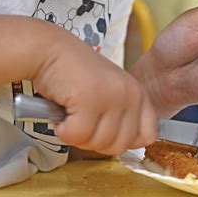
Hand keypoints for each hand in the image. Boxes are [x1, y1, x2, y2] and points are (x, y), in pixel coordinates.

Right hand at [33, 29, 157, 154]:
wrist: (50, 50)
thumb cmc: (76, 74)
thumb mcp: (110, 92)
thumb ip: (123, 116)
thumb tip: (126, 145)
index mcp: (139, 93)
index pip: (147, 135)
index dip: (123, 141)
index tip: (104, 132)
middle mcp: (131, 94)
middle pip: (120, 146)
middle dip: (95, 142)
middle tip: (81, 122)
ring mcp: (112, 96)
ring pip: (99, 143)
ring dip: (78, 136)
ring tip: (71, 114)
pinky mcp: (89, 99)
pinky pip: (77, 136)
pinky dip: (63, 130)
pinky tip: (61, 112)